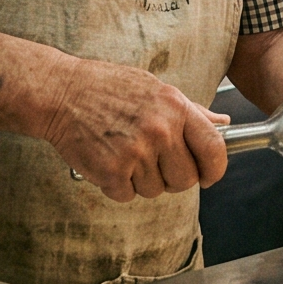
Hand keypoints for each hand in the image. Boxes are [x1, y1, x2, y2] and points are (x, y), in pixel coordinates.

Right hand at [38, 56, 227, 202]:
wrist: (60, 93)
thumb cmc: (106, 88)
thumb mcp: (155, 89)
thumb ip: (190, 110)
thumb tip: (222, 124)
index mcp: (175, 108)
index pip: (213, 148)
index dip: (215, 169)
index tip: (208, 176)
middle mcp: (160, 131)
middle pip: (185, 179)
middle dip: (172, 178)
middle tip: (153, 163)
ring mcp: (136, 153)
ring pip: (155, 190)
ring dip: (141, 181)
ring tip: (124, 153)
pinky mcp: (112, 172)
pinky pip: (127, 195)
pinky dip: (118, 185)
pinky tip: (108, 160)